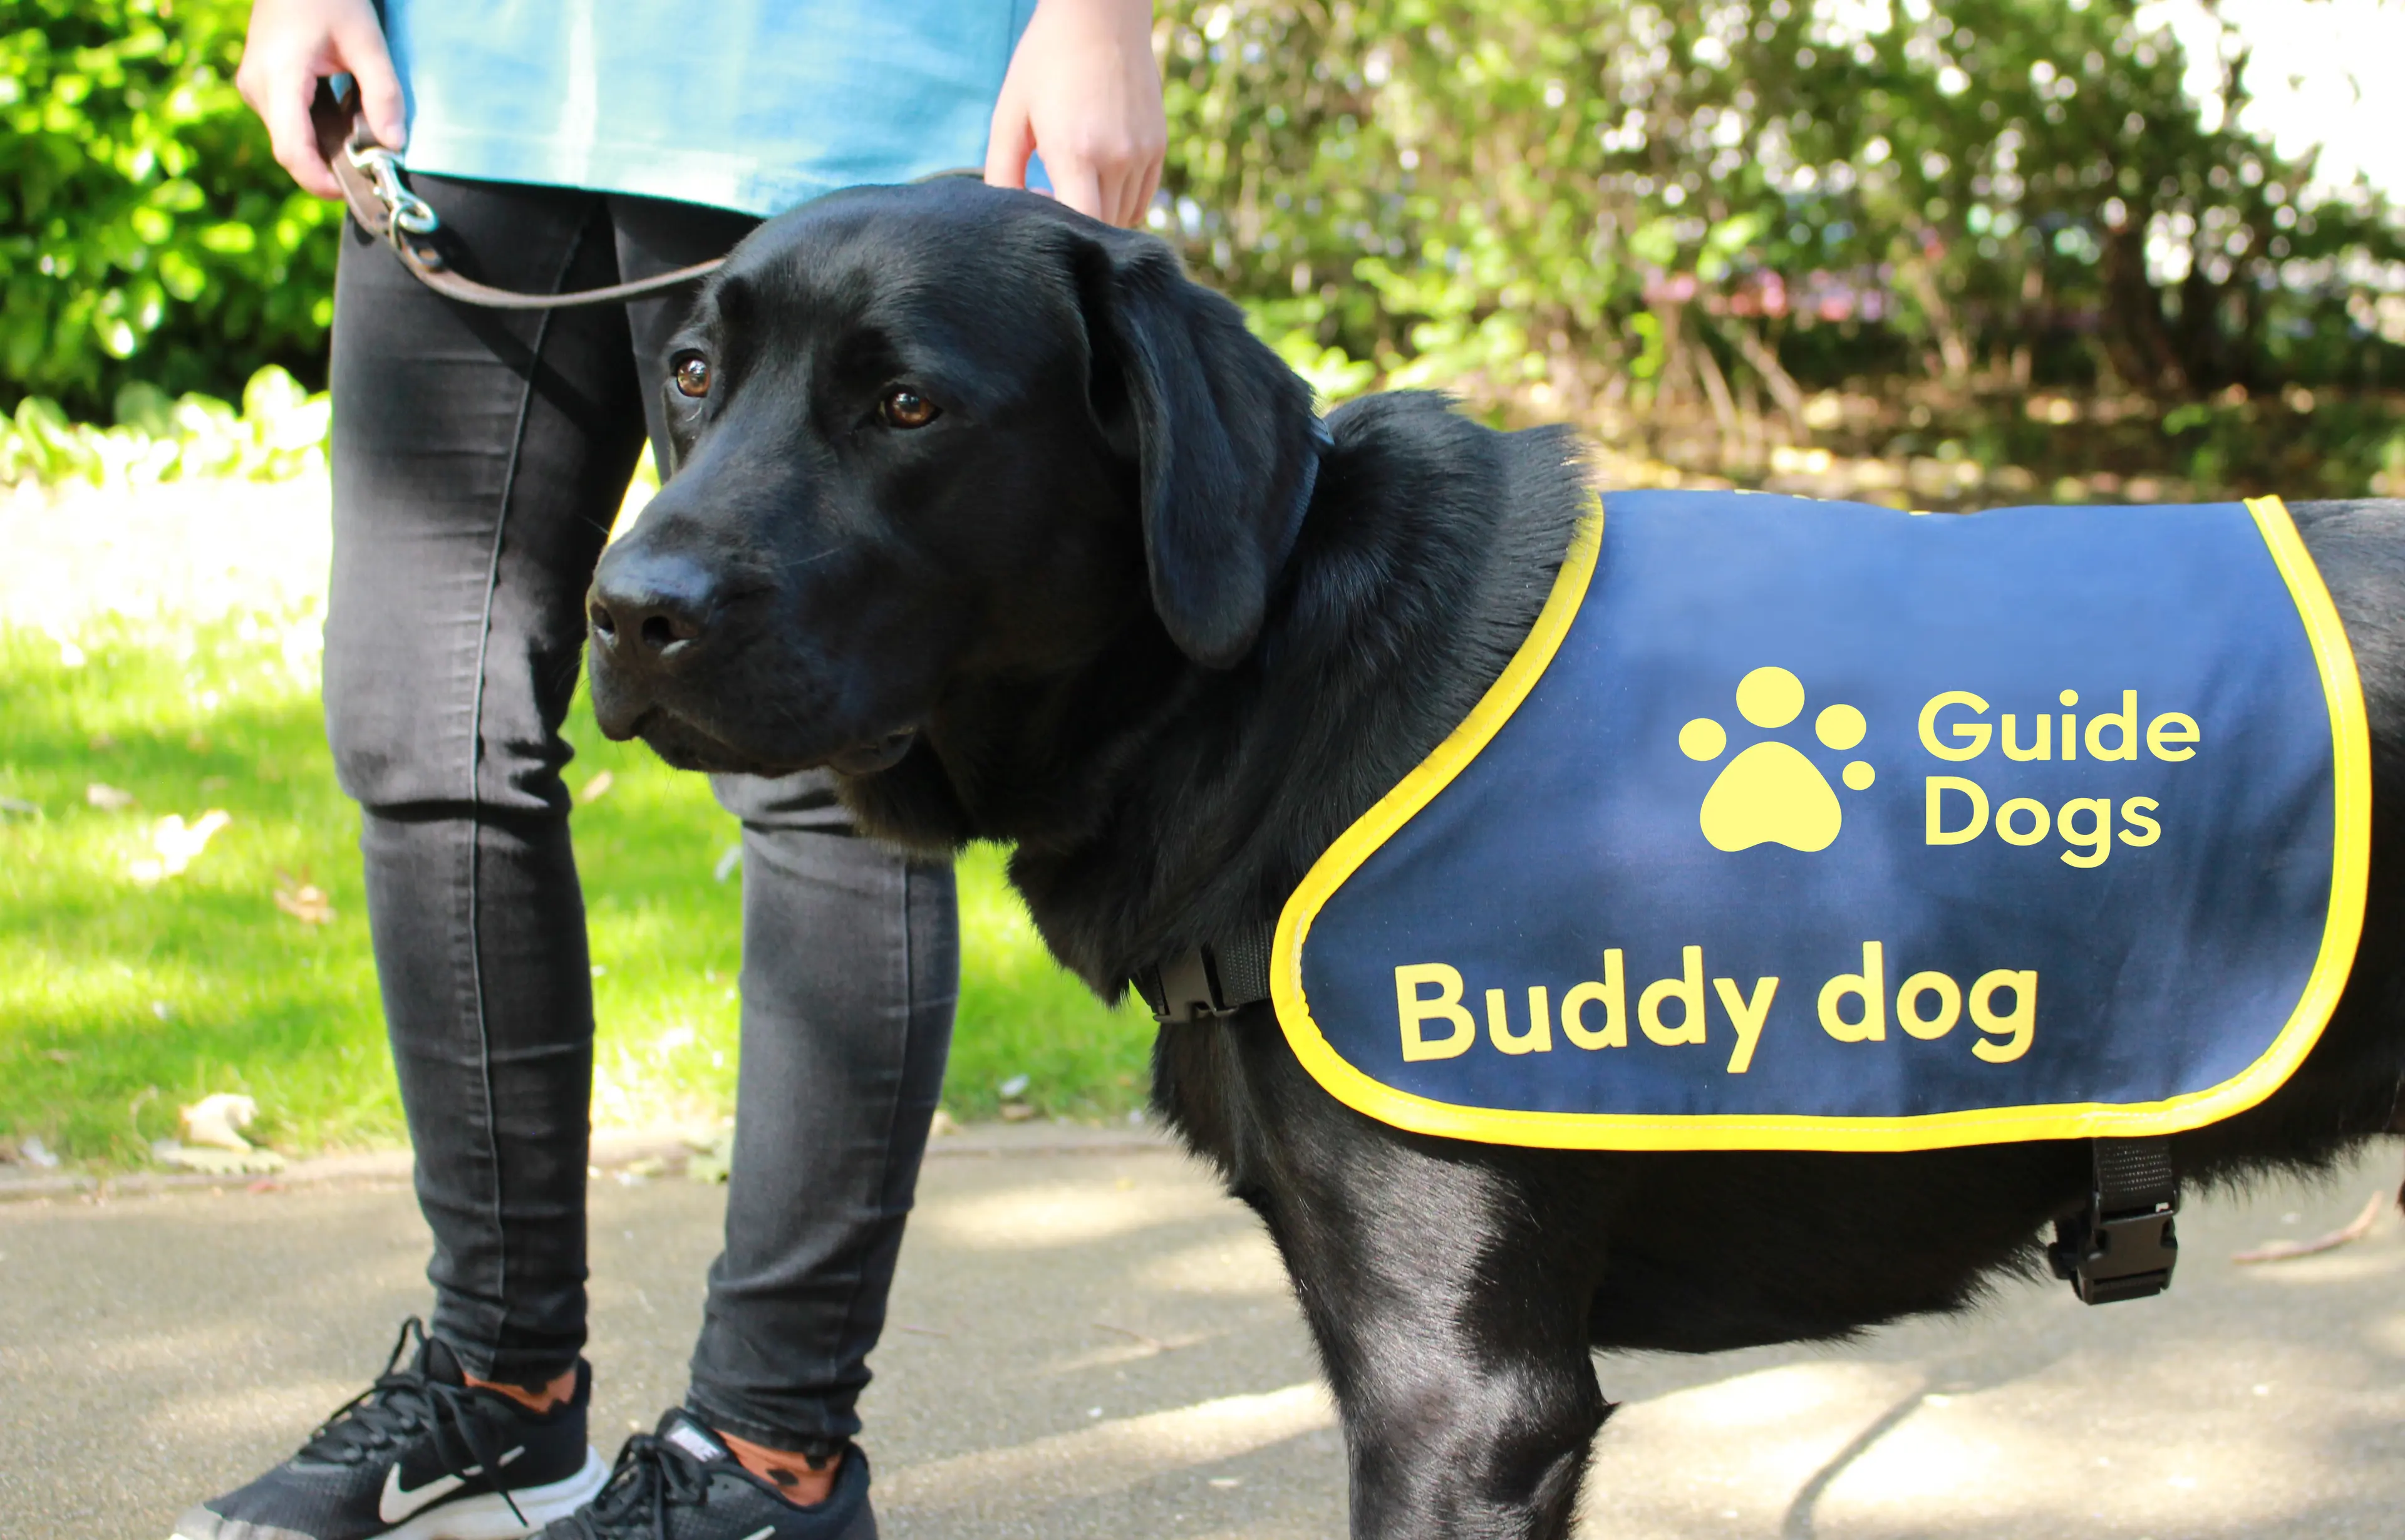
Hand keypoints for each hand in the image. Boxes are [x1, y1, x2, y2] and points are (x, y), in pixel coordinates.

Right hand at [235, 0, 406, 198]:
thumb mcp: (367, 42)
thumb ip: (383, 95)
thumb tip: (394, 145)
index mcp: (279, 78)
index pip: (292, 150)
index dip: (320, 182)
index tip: (353, 191)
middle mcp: (256, 87)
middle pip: (291, 149)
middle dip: (329, 166)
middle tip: (371, 165)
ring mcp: (253, 87)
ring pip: (289, 138)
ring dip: (324, 147)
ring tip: (361, 135)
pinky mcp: (259, 86)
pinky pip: (287, 122)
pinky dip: (315, 130)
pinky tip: (343, 116)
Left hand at [985, 0, 1165, 228]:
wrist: (1101, 17)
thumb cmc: (1046, 61)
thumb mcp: (1010, 113)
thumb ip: (1001, 170)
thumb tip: (1007, 214)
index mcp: (1076, 151)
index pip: (1081, 226)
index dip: (1059, 231)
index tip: (1039, 199)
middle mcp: (1117, 157)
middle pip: (1101, 227)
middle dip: (1075, 223)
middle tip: (1049, 187)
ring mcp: (1143, 153)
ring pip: (1123, 217)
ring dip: (1097, 213)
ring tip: (1074, 177)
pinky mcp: (1158, 146)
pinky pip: (1140, 199)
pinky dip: (1119, 201)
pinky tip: (1097, 172)